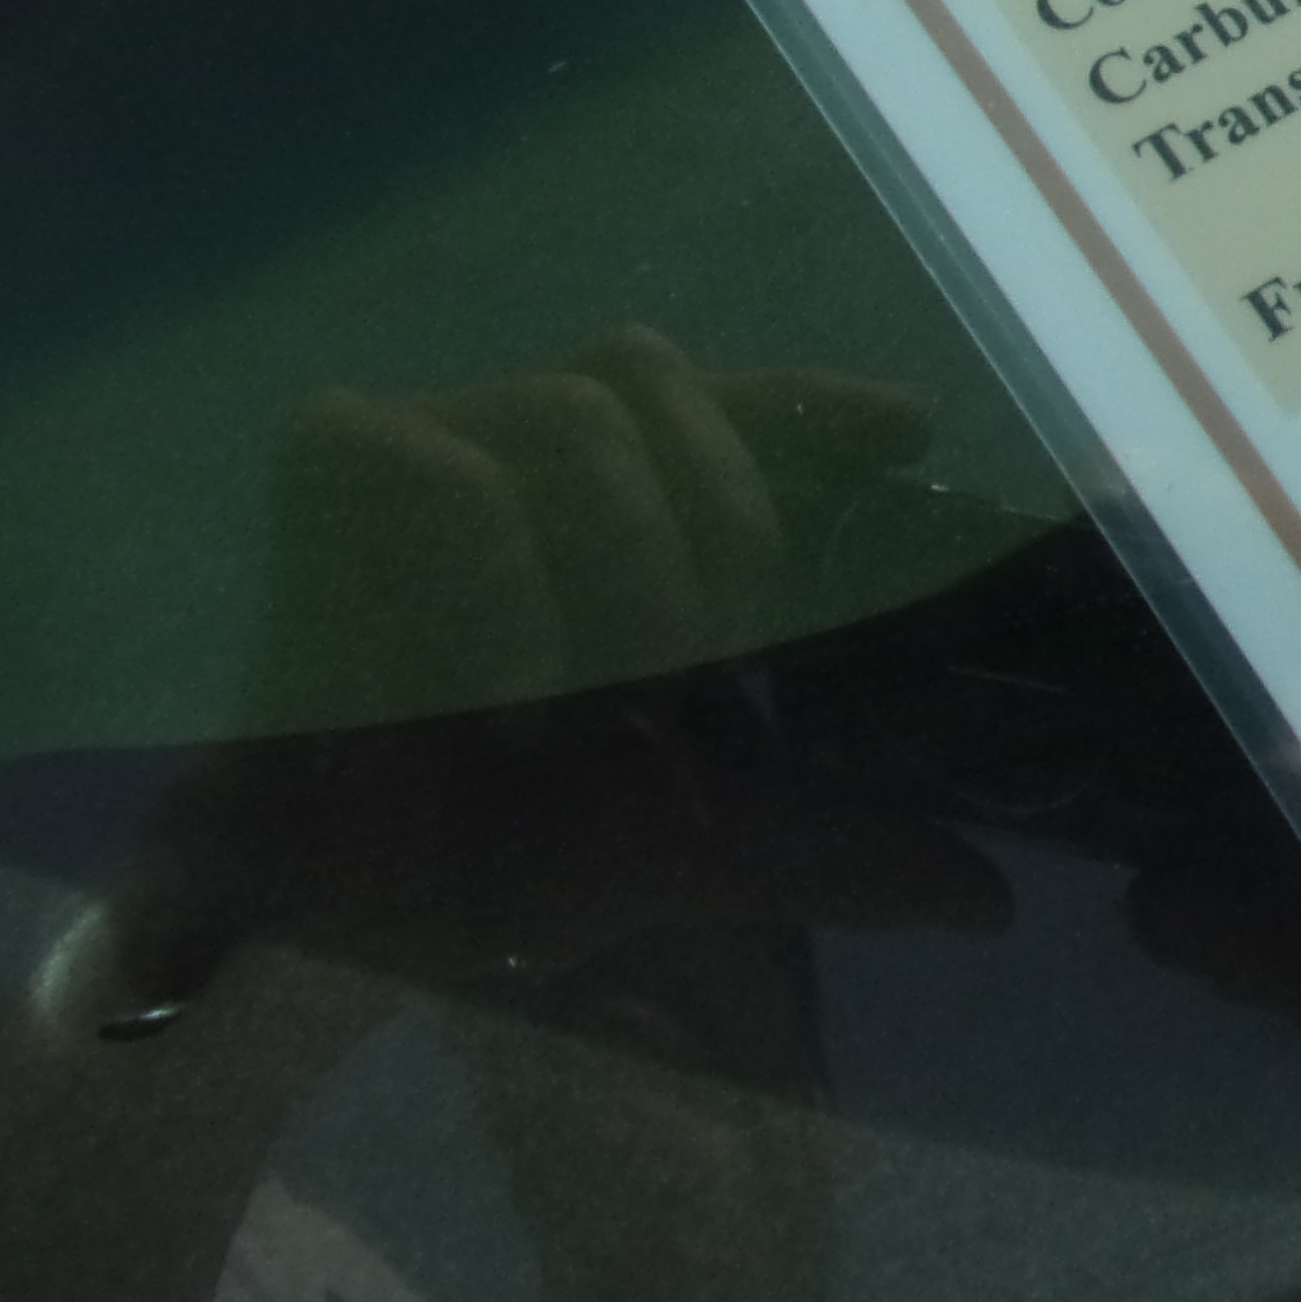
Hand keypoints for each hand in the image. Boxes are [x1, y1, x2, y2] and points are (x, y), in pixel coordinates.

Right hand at [89, 331, 1005, 1020]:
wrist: (310, 924)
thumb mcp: (687, 856)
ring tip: (589, 710)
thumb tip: (989, 901)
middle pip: (663, 377)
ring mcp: (424, 442)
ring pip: (578, 411)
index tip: (911, 432)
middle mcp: (526, 453)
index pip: (737, 408)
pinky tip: (504, 705)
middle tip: (701, 672)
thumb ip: (832, 856)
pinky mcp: (326, 466)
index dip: (820, 401)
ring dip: (618, 565)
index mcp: (615, 516)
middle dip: (719, 519)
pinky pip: (444, 467)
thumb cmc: (480, 859)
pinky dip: (498, 590)